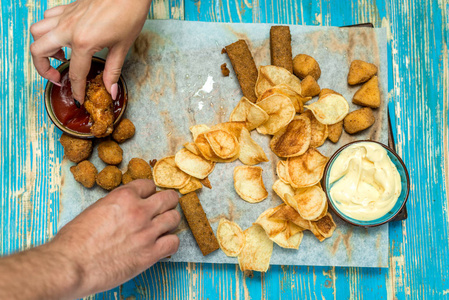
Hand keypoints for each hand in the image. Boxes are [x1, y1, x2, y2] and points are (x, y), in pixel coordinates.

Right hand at [30, 0, 151, 102]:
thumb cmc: (129, 14)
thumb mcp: (123, 47)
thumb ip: (112, 71)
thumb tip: (110, 90)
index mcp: (83, 42)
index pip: (75, 73)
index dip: (76, 90)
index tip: (78, 99)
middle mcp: (68, 28)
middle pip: (38, 51)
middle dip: (43, 70)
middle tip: (58, 78)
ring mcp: (66, 16)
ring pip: (37, 32)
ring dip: (42, 47)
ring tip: (60, 56)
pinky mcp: (69, 8)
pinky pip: (47, 18)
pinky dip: (48, 29)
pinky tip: (63, 36)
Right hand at [51, 180, 179, 296]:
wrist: (71, 265)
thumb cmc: (74, 240)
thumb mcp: (94, 210)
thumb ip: (115, 206)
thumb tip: (124, 209)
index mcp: (124, 197)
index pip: (149, 185)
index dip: (149, 192)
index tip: (148, 198)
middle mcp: (139, 211)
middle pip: (169, 198)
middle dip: (168, 201)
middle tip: (164, 208)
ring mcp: (147, 232)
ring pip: (174, 218)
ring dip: (170, 221)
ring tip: (164, 226)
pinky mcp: (150, 253)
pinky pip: (174, 242)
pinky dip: (170, 243)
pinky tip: (162, 245)